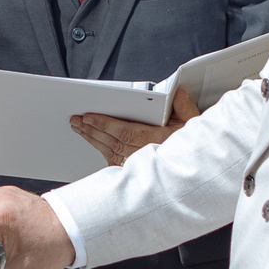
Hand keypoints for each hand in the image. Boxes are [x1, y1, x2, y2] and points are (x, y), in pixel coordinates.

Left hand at [71, 86, 196, 166]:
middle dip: (92, 130)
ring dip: (92, 139)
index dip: (105, 124)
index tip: (90, 117)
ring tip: (79, 127)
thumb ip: (184, 107)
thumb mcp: (192, 125)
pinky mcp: (134, 174)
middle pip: (113, 141)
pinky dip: (102, 151)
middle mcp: (145, 156)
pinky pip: (113, 162)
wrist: (190, 174)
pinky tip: (93, 142)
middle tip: (77, 120)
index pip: (126, 132)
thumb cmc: (189, 149)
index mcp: (158, 142)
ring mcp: (138, 167)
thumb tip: (178, 94)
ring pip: (110, 152)